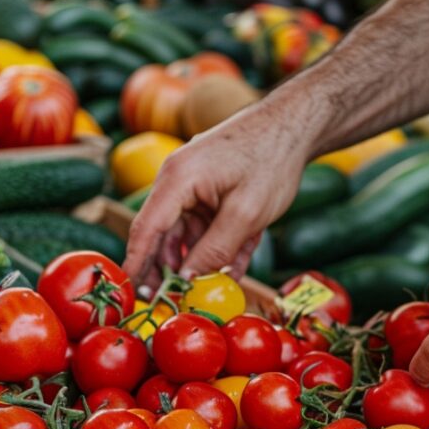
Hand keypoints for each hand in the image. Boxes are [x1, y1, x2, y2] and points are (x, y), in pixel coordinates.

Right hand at [125, 100, 313, 290]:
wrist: (296, 124)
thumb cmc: (271, 159)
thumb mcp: (246, 214)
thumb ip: (215, 250)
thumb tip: (188, 281)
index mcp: (177, 180)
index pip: (146, 230)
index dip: (137, 265)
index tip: (132, 294)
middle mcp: (178, 181)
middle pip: (163, 235)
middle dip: (169, 270)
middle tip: (173, 303)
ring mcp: (195, 186)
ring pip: (188, 235)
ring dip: (200, 263)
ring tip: (211, 293)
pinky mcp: (212, 191)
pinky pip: (209, 227)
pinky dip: (219, 248)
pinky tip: (233, 271)